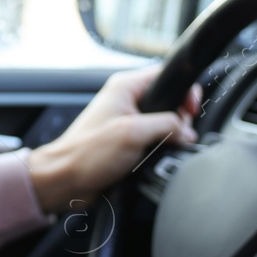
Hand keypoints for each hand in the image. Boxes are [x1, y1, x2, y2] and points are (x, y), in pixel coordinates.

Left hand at [26, 67, 199, 215]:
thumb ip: (166, 125)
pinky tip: (154, 158)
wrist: (66, 180)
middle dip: (178, 119)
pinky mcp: (127, 141)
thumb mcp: (133, 134)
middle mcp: (125, 100)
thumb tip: (187, 130)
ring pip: (163, 123)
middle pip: (168, 101)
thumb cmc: (87, 154)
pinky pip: (153, 140)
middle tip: (177, 135)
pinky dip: (158, 149)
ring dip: (168, 137)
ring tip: (161, 149)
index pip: (165, 75)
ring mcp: (126, 121)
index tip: (190, 111)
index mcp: (125, 87)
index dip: (184, 91)